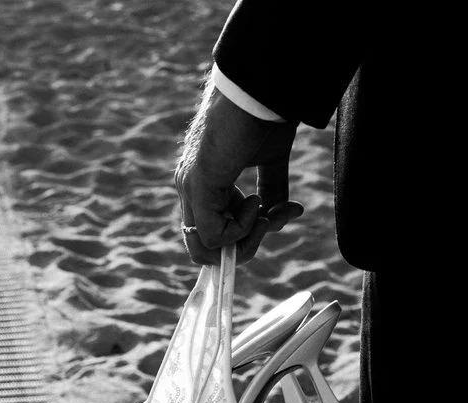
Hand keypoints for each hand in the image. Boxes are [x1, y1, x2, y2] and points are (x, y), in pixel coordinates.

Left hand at [174, 87, 301, 264]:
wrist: (259, 88)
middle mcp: (189, 185)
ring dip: (243, 242)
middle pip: (203, 248)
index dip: (243, 235)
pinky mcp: (199, 185)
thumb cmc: (264, 114)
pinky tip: (256, 202)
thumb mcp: (270, 161)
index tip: (274, 214)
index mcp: (202, 180)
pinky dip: (241, 229)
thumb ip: (271, 191)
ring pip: (204, 248)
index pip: (210, 230)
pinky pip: (213, 235)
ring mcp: (190, 186)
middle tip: (269, 223)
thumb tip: (278, 218)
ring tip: (265, 214)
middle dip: (242, 248)